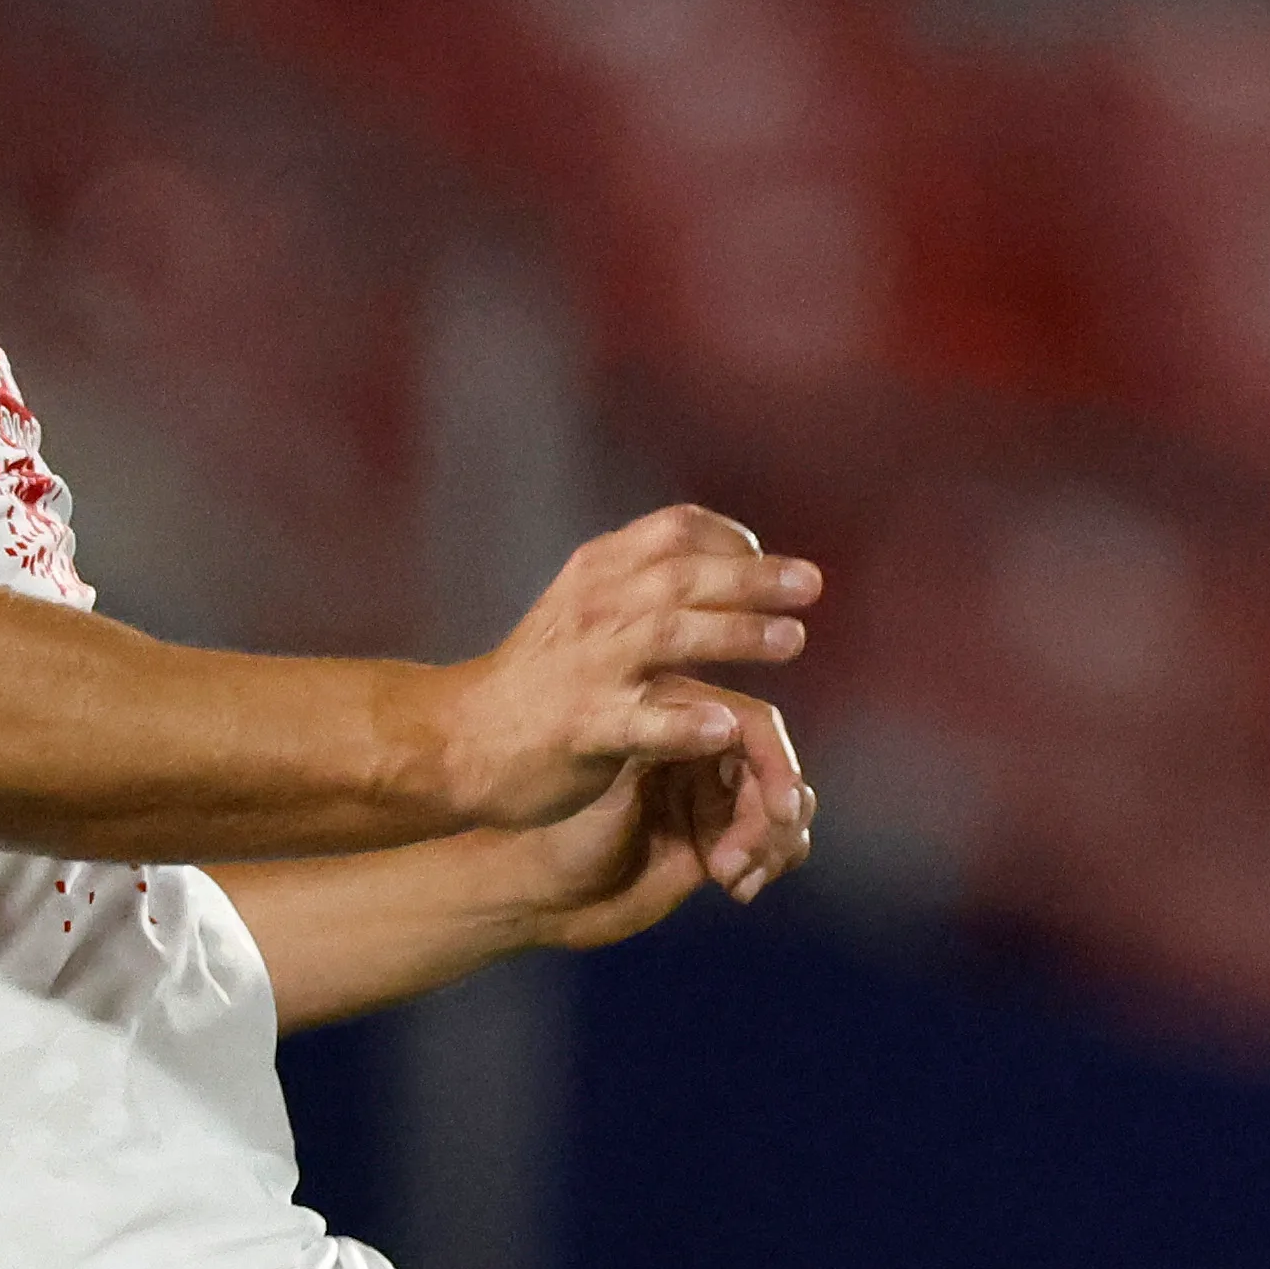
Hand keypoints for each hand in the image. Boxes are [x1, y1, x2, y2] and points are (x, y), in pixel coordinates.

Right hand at [424, 506, 818, 832]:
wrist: (457, 738)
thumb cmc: (539, 676)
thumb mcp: (581, 605)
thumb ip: (641, 581)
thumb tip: (720, 560)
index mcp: (597, 571)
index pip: (675, 530)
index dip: (731, 539)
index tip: (767, 559)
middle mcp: (595, 608)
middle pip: (684, 576)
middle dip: (754, 578)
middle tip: (812, 585)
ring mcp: (588, 668)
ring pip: (670, 636)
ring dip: (736, 634)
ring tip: (794, 640)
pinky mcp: (582, 727)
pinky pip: (641, 722)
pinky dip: (685, 722)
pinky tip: (725, 727)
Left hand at [508, 716, 821, 950]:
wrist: (538, 899)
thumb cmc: (558, 833)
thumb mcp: (611, 784)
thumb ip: (663, 744)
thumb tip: (724, 722)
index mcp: (674, 720)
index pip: (751, 726)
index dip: (776, 763)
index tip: (783, 809)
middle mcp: (699, 754)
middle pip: (773, 770)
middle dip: (772, 816)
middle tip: (740, 862)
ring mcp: (709, 800)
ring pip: (782, 808)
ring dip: (774, 844)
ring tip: (735, 877)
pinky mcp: (717, 843)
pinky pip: (774, 844)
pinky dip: (772, 863)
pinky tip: (739, 888)